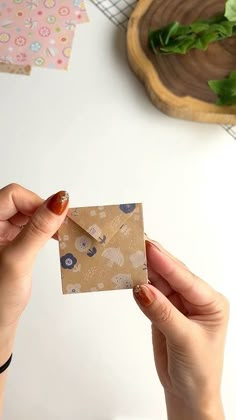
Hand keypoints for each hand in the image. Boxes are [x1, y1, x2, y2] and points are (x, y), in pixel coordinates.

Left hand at [0, 184, 68, 352]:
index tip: (57, 218)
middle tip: (62, 228)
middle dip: (44, 212)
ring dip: (46, 222)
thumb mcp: (19, 260)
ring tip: (61, 236)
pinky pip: (29, 226)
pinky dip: (43, 231)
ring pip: (27, 213)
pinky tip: (54, 240)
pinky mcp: (9, 241)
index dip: (36, 203)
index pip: (13, 195)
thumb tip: (60, 202)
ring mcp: (0, 233)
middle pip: (22, 202)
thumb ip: (38, 229)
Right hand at [134, 239, 228, 419]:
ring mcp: (177, 304)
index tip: (148, 246)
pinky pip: (149, 293)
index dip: (165, 262)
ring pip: (158, 281)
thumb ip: (162, 312)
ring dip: (143, 269)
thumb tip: (142, 288)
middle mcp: (195, 299)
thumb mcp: (185, 340)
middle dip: (153, 259)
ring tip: (127, 254)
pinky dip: (138, 285)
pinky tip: (129, 274)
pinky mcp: (163, 311)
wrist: (188, 394)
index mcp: (210, 302)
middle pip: (171, 274)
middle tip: (134, 242)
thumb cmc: (199, 371)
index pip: (185, 278)